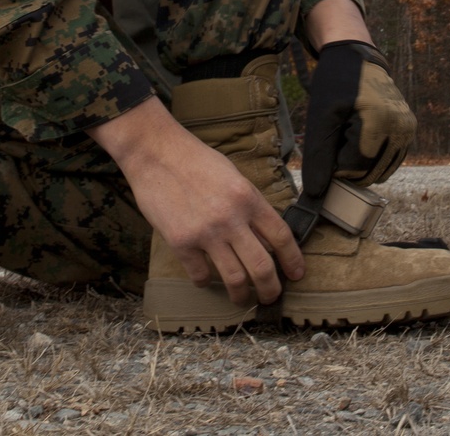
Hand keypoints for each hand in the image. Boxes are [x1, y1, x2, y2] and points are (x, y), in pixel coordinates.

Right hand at [88, 96, 302, 306]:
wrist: (154, 151)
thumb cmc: (193, 159)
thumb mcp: (231, 174)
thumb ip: (248, 203)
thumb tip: (263, 234)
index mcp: (247, 197)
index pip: (282, 237)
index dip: (293, 260)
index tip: (296, 274)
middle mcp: (231, 218)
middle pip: (263, 267)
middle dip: (271, 290)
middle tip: (270, 297)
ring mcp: (205, 232)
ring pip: (235, 279)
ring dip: (242, 295)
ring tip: (241, 298)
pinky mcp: (180, 242)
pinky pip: (200, 275)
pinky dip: (205, 281)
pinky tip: (205, 278)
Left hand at [301, 40, 414, 198]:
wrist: (356, 57)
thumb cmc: (335, 84)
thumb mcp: (321, 117)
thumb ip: (319, 156)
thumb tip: (317, 194)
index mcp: (379, 122)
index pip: (355, 167)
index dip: (335, 166)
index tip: (324, 150)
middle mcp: (400, 128)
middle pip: (370, 172)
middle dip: (347, 165)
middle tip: (334, 141)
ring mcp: (408, 129)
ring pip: (381, 169)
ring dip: (360, 162)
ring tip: (345, 136)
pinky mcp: (409, 129)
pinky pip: (390, 159)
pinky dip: (372, 157)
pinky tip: (357, 138)